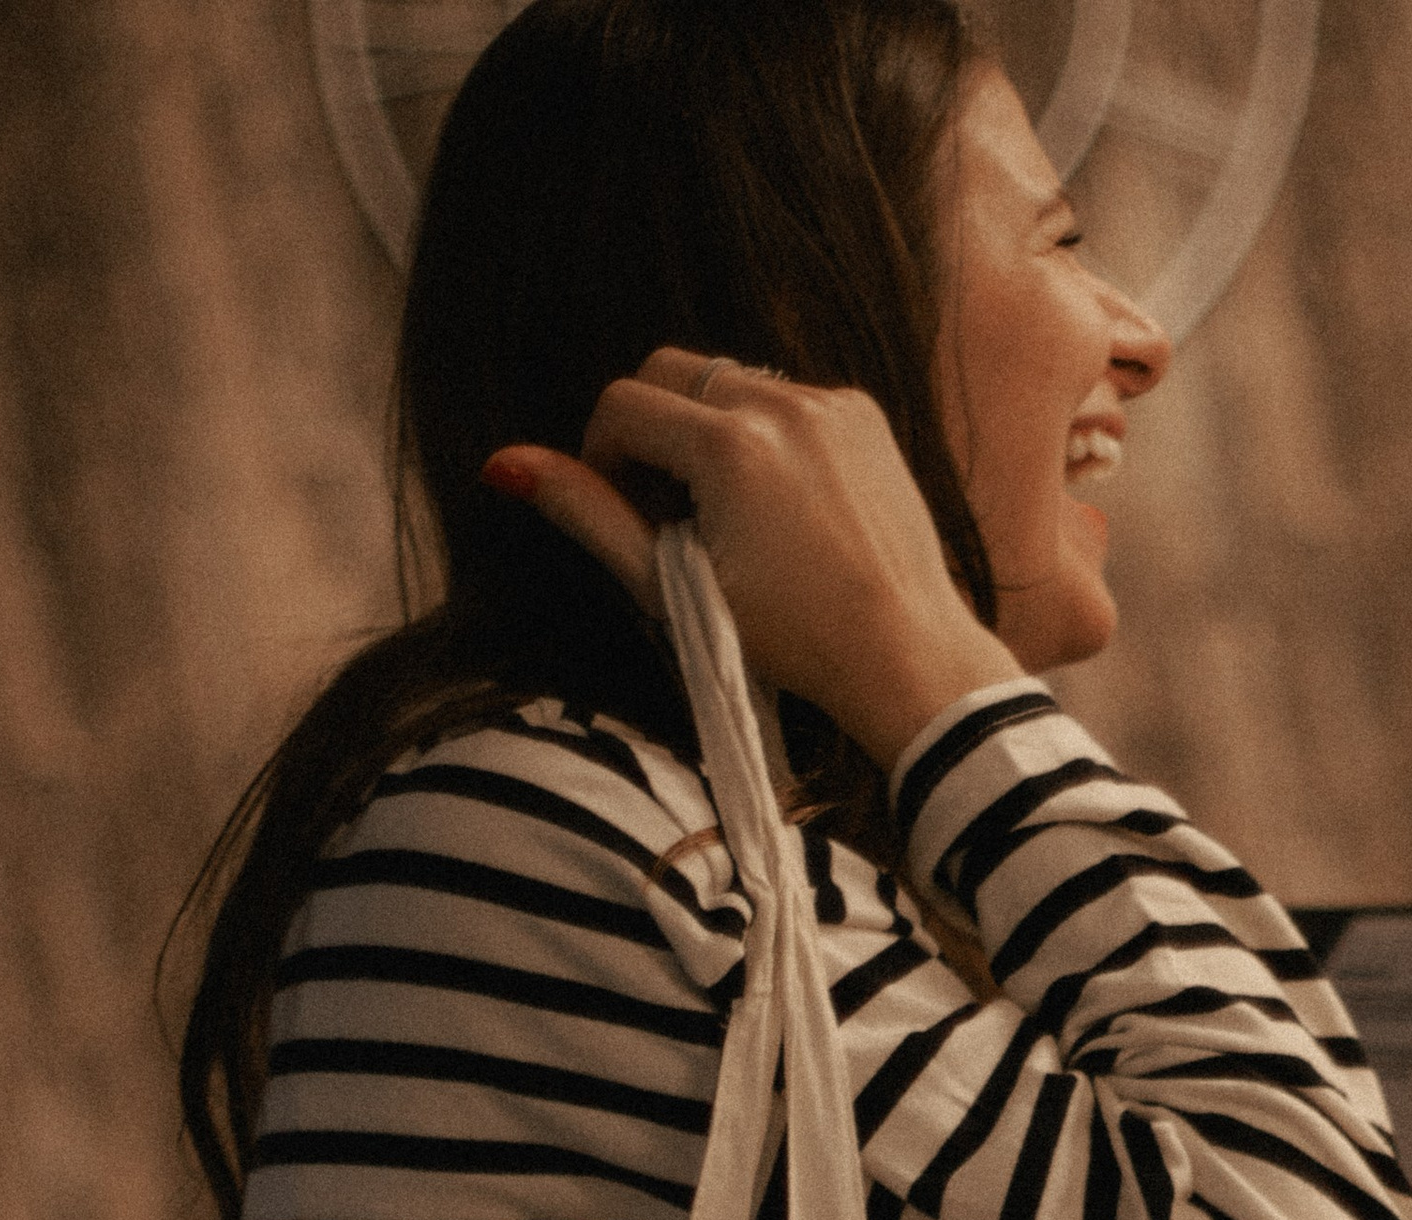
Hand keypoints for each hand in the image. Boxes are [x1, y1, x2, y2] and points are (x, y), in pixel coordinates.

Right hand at [484, 352, 1024, 771]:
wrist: (906, 656)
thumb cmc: (789, 643)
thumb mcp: (673, 590)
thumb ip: (591, 519)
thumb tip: (505, 465)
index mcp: (729, 445)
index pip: (623, 406)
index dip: (601, 457)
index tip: (620, 510)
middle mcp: (781, 404)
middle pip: (670, 370)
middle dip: (648, 428)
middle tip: (662, 509)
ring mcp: (829, 403)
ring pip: (729, 381)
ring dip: (705, 431)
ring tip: (723, 517)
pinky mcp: (864, 414)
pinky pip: (787, 399)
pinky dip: (763, 437)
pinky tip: (780, 510)